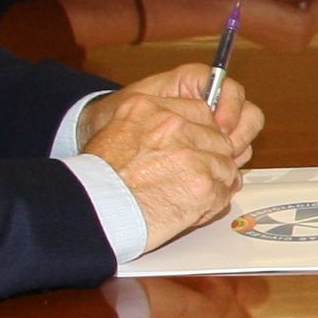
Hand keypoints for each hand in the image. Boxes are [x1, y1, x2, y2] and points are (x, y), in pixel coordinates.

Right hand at [81, 67, 261, 243]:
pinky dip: (213, 204)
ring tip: (194, 197)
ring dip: (215, 183)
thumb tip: (181, 139)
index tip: (196, 149)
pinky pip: (223, 192)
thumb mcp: (117, 131)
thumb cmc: (98, 179)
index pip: (201, 112)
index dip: (202, 135)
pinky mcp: (202, 184)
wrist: (92, 208)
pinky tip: (195, 210)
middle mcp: (174, 125)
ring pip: (225, 165)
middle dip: (211, 159)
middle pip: (217, 139)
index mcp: (152, 107)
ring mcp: (192, 154)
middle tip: (196, 177)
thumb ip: (152, 128)